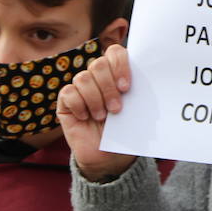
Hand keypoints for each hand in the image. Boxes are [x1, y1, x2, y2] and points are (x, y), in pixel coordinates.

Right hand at [58, 44, 137, 180]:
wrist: (109, 158)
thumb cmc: (125, 132)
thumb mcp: (136, 114)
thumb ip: (137, 96)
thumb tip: (145, 83)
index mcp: (117, 74)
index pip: (115, 52)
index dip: (120, 65)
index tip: (126, 87)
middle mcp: (97, 77)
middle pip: (98, 64)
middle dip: (108, 87)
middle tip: (116, 109)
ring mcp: (80, 88)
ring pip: (83, 78)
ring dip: (95, 99)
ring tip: (103, 117)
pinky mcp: (66, 101)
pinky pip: (68, 93)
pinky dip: (79, 105)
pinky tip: (86, 118)